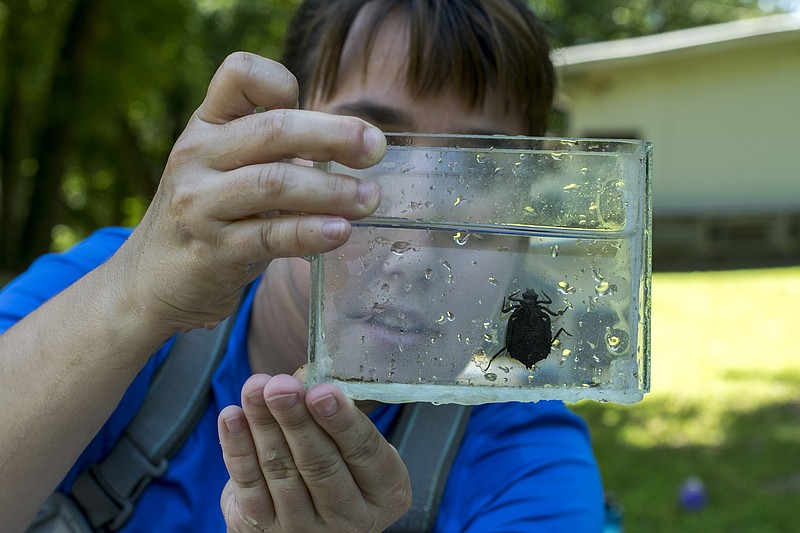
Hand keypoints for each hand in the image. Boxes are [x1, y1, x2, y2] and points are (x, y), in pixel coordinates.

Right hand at [116, 52, 384, 334]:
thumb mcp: (226, 169)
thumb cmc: (208, 218)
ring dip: (332, 191)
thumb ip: (272, 150)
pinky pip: (270, 236)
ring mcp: (200, 204)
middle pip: (273, 129)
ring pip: (275, 183)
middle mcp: (197, 156)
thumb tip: (349, 142)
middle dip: (334, 135)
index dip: (285, 82)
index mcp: (205, 125)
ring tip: (370, 199)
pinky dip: (311, 233)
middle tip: (375, 148)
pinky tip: (341, 232)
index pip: (240, 73)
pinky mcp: (213, 250)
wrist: (150, 281)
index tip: (327, 114)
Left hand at [218, 373, 410, 531]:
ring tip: (255, 389)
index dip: (343, 421)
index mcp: (387, 492)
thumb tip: (304, 379)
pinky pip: (249, 486)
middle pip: (322, 465)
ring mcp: (305, 528)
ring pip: (282, 472)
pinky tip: (232, 417)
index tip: (322, 391)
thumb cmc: (340, 464)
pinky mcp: (264, 529)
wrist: (308, 517)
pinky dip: (238, 448)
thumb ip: (337, 416)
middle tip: (281, 387)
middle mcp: (351, 518)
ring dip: (264, 425)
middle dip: (297, 420)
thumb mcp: (355, 444)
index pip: (366, 452)